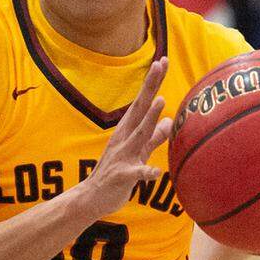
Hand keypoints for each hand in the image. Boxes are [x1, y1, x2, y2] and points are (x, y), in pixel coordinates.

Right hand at [83, 58, 169, 219]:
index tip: (163, 60)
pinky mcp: (121, 176)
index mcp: (128, 131)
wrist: (91, 198)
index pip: (142, 102)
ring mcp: (122, 156)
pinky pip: (136, 174)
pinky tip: (156, 172)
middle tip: (160, 65)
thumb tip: (169, 120)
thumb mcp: (138, 152)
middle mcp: (124, 138)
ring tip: (161, 101)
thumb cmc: (116, 174)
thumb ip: (154, 137)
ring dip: (149, 119)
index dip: (152, 82)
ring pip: (139, 135)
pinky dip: (146, 172)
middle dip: (150, 87)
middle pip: (139, 109)